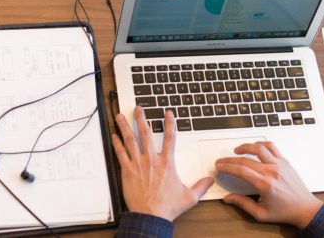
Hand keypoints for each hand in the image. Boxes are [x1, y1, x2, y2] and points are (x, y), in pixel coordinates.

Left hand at [111, 106, 213, 221]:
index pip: (169, 137)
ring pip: (130, 140)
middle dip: (142, 118)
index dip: (169, 123)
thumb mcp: (189, 197)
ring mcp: (138, 164)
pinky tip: (114, 136)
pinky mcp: (127, 171)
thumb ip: (200, 186)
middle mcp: (152, 160)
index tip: (167, 113)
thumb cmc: (167, 207)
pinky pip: (120, 154)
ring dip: (125, 126)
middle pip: (146, 133)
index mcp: (167, 163)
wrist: (151, 216)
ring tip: (120, 116)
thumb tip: (209, 180)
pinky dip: (116, 143)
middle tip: (138, 108)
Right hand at [215, 141, 322, 228]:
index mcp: (265, 185)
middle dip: (230, 160)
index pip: (241, 170)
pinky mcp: (285, 161)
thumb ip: (243, 204)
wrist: (305, 208)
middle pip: (245, 159)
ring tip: (236, 150)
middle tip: (222, 161)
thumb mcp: (261, 214)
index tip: (220, 166)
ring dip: (245, 147)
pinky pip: (271, 146)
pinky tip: (255, 147)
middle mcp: (272, 171)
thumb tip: (228, 198)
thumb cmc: (285, 211)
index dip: (227, 167)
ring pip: (259, 147)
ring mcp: (279, 164)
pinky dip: (261, 144)